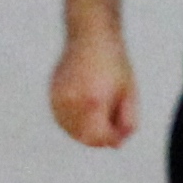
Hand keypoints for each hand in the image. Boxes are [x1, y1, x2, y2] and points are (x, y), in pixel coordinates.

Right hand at [50, 22, 135, 150]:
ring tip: (102, 114)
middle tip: (114, 126)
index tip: (122, 132)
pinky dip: (74, 123)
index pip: (99, 137)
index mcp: (92, 102)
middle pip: (83, 137)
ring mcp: (58, 97)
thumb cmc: (115, 64)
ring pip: (70, 130)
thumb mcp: (129, 94)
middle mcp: (70, 101)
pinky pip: (61, 119)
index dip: (112, 140)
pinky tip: (88, 111)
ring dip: (86, 132)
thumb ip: (127, 122)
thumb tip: (116, 146)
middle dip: (100, 138)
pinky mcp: (52, 93)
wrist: (92, 36)